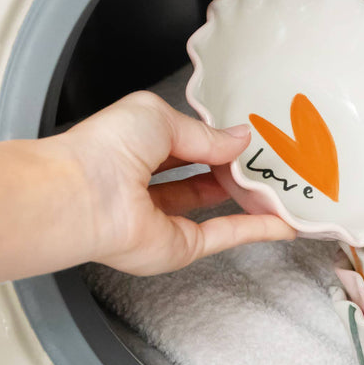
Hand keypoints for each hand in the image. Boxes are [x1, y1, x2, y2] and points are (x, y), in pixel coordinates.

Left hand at [54, 92, 296, 275]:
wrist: (81, 196)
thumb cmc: (105, 148)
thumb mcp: (161, 117)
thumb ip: (205, 133)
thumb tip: (240, 138)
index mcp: (137, 146)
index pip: (184, 143)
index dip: (215, 139)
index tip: (247, 136)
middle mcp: (147, 184)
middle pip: (199, 176)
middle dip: (232, 167)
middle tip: (268, 158)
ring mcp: (162, 218)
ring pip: (212, 206)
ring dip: (247, 197)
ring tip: (281, 184)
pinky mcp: (177, 246)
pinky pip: (222, 235)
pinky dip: (254, 229)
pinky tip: (281, 222)